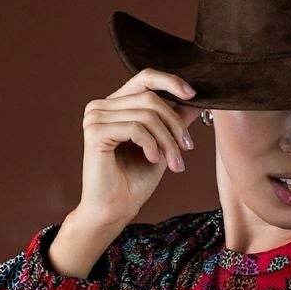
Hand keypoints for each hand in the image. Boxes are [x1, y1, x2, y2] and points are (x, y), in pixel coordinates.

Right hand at [74, 69, 200, 235]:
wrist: (114, 211)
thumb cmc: (134, 182)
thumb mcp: (161, 146)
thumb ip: (173, 121)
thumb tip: (195, 100)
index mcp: (114, 105)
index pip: (144, 78)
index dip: (170, 82)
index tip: (193, 95)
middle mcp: (101, 106)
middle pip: (150, 99)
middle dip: (174, 125)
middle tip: (187, 148)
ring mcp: (95, 117)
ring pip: (146, 115)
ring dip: (167, 141)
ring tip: (175, 163)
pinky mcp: (95, 132)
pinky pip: (135, 128)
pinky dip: (151, 145)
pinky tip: (154, 160)